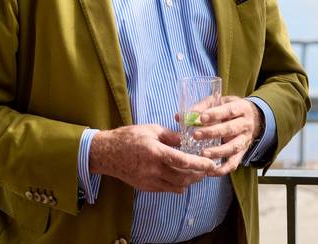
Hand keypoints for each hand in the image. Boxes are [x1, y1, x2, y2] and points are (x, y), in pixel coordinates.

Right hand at [88, 124, 213, 193]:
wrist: (106, 153)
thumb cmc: (128, 137)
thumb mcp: (151, 129)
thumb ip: (170, 136)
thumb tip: (185, 141)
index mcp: (156, 152)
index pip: (183, 161)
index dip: (200, 164)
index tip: (211, 164)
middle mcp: (153, 169)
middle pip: (183, 177)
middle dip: (198, 175)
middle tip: (207, 170)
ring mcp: (149, 180)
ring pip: (176, 186)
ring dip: (189, 182)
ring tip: (197, 175)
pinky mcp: (145, 186)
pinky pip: (166, 189)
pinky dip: (177, 186)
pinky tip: (182, 181)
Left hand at [190, 95, 263, 175]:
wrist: (254, 119)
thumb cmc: (231, 109)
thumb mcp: (221, 102)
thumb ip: (202, 107)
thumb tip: (180, 117)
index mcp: (241, 108)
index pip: (229, 111)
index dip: (215, 114)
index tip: (202, 118)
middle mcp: (245, 125)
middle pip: (230, 129)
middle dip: (212, 133)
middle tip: (196, 135)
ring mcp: (245, 140)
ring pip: (233, 147)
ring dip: (217, 152)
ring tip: (202, 154)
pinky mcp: (242, 153)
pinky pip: (233, 163)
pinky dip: (222, 169)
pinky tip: (210, 171)